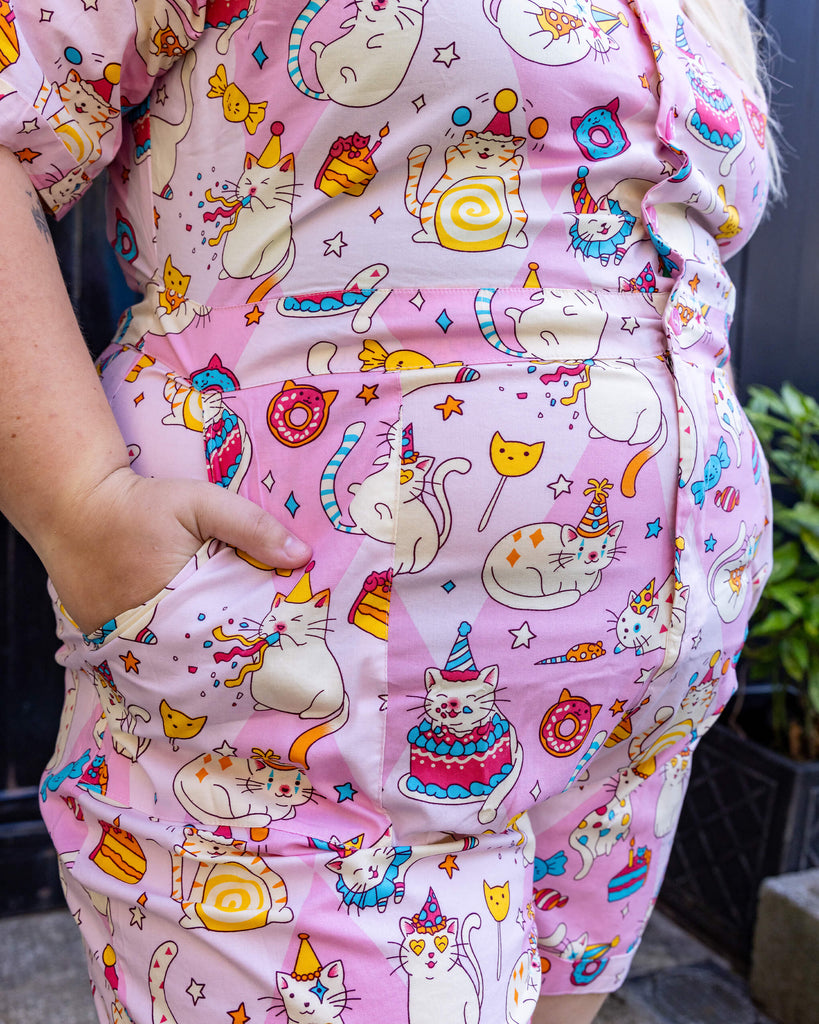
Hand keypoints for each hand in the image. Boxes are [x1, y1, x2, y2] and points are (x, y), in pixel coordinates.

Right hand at [44, 467, 311, 633]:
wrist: (72, 505)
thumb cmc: (141, 504)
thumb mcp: (201, 503)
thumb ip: (251, 527)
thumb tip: (302, 557)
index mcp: (175, 606)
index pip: (226, 638)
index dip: (254, 639)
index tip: (281, 638)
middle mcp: (144, 636)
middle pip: (200, 657)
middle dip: (229, 654)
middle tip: (260, 652)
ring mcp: (120, 644)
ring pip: (173, 661)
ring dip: (198, 657)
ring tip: (228, 652)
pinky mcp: (105, 642)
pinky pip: (145, 655)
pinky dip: (167, 650)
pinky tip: (189, 644)